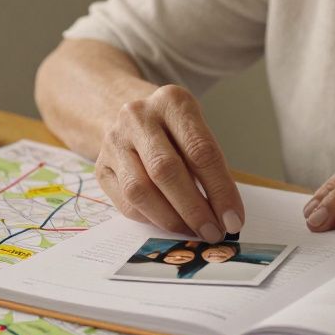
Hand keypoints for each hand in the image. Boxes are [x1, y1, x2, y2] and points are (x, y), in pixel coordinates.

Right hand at [94, 85, 244, 240]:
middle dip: (194, 209)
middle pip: (166, 170)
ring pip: (140, 190)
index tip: (233, 220)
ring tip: (193, 233)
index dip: (220, 190)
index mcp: (172, 101)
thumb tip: (225, 216)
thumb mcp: (197, 132)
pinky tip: (170, 224)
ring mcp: (114, 140)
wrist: (131, 117)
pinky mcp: (100, 166)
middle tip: (214, 233)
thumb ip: (209, 167)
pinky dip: (151, 220)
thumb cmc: (174, 130)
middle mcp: (138, 116)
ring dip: (171, 219)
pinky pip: (126, 203)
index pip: (200, 150)